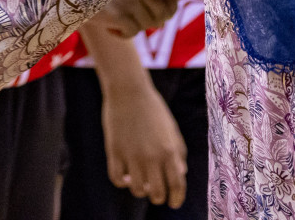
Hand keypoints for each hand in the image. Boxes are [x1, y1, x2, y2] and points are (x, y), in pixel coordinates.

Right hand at [95, 0, 178, 36]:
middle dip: (150, 22)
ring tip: (118, 22)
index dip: (165, 12)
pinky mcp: (120, 13)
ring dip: (134, 27)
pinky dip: (122, 34)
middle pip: (162, 15)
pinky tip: (110, 28)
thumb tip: (162, 22)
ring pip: (148, 24)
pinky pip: (132, 32)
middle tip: (133, 21)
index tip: (153, 15)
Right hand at [102, 76, 186, 207]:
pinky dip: (122, 182)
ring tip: (139, 180)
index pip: (177, 185)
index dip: (177, 199)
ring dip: (140, 189)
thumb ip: (178, 153)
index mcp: (169, 151)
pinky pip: (117, 179)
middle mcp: (152, 157)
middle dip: (158, 197)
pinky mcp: (114, 152)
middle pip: (157, 193)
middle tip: (156, 193)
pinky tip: (126, 176)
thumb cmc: (153, 108)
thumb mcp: (171, 129)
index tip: (174, 203)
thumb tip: (180, 175)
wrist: (128, 90)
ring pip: (137, 190)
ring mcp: (132, 155)